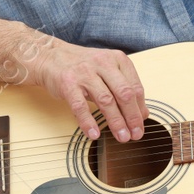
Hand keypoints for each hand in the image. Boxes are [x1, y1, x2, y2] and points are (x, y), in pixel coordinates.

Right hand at [31, 42, 148, 140]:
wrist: (50, 56)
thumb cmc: (83, 66)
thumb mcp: (109, 71)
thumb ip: (125, 90)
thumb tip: (143, 114)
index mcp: (117, 59)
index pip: (135, 87)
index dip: (141, 108)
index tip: (142, 124)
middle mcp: (103, 64)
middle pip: (124, 94)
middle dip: (132, 117)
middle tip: (136, 134)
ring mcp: (85, 73)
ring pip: (106, 101)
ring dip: (116, 122)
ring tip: (122, 137)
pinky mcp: (68, 83)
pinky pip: (80, 106)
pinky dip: (88, 122)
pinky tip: (94, 134)